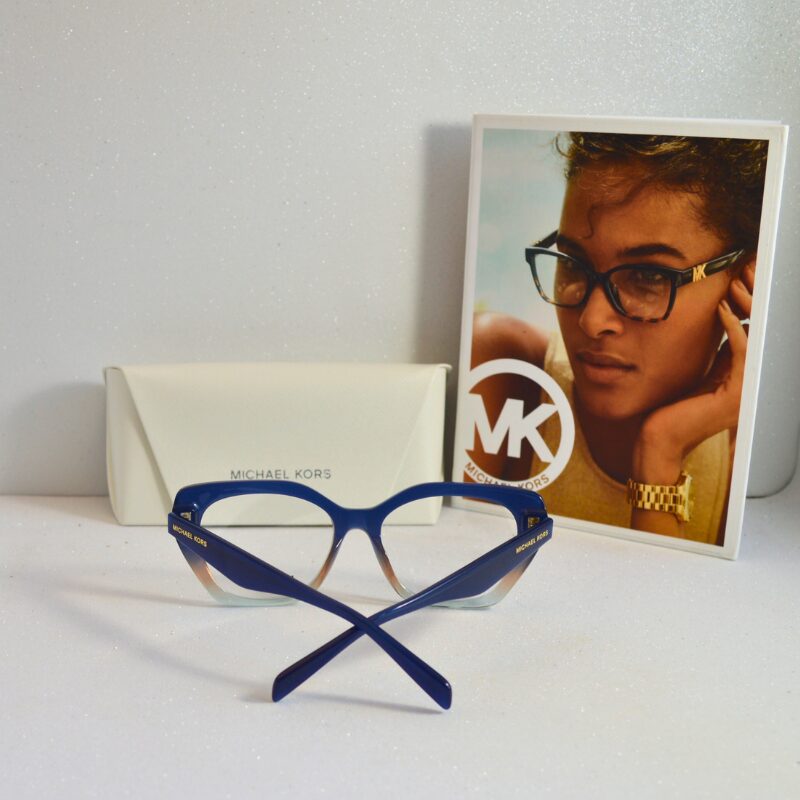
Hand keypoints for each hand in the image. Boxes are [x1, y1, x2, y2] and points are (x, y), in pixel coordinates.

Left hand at [629, 262, 753, 534]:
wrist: (658, 440)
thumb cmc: (670, 407)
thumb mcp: (697, 370)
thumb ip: (714, 349)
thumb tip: (721, 313)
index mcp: (742, 373)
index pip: (756, 326)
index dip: (753, 299)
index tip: (744, 273)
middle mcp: (749, 380)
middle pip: (764, 327)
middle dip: (756, 295)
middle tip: (746, 270)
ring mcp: (744, 389)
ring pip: (757, 336)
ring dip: (747, 305)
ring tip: (735, 283)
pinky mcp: (733, 394)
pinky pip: (739, 351)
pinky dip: (732, 326)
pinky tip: (720, 309)